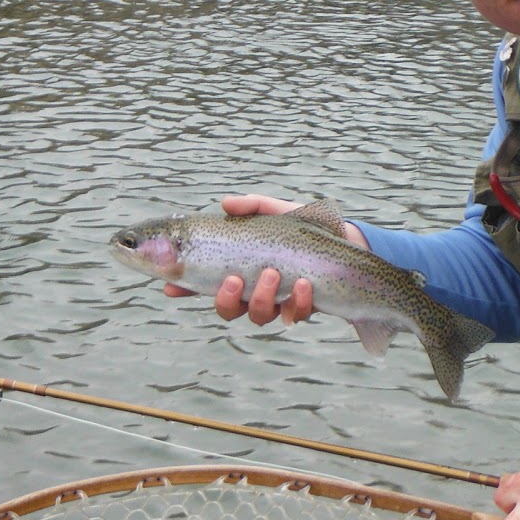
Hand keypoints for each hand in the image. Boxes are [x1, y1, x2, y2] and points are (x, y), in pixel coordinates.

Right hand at [161, 193, 368, 324]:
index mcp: (242, 267)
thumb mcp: (278, 210)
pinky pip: (294, 316)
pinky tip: (302, 285)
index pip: (205, 281)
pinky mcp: (304, 309)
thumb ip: (252, 205)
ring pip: (258, 316)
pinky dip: (296, 302)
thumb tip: (226, 203)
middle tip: (235, 279)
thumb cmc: (308, 227)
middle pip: (227, 309)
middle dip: (226, 299)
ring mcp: (279, 302)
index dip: (185, 287)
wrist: (350, 242)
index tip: (169, 287)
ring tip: (275, 275)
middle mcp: (256, 290)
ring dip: (262, 299)